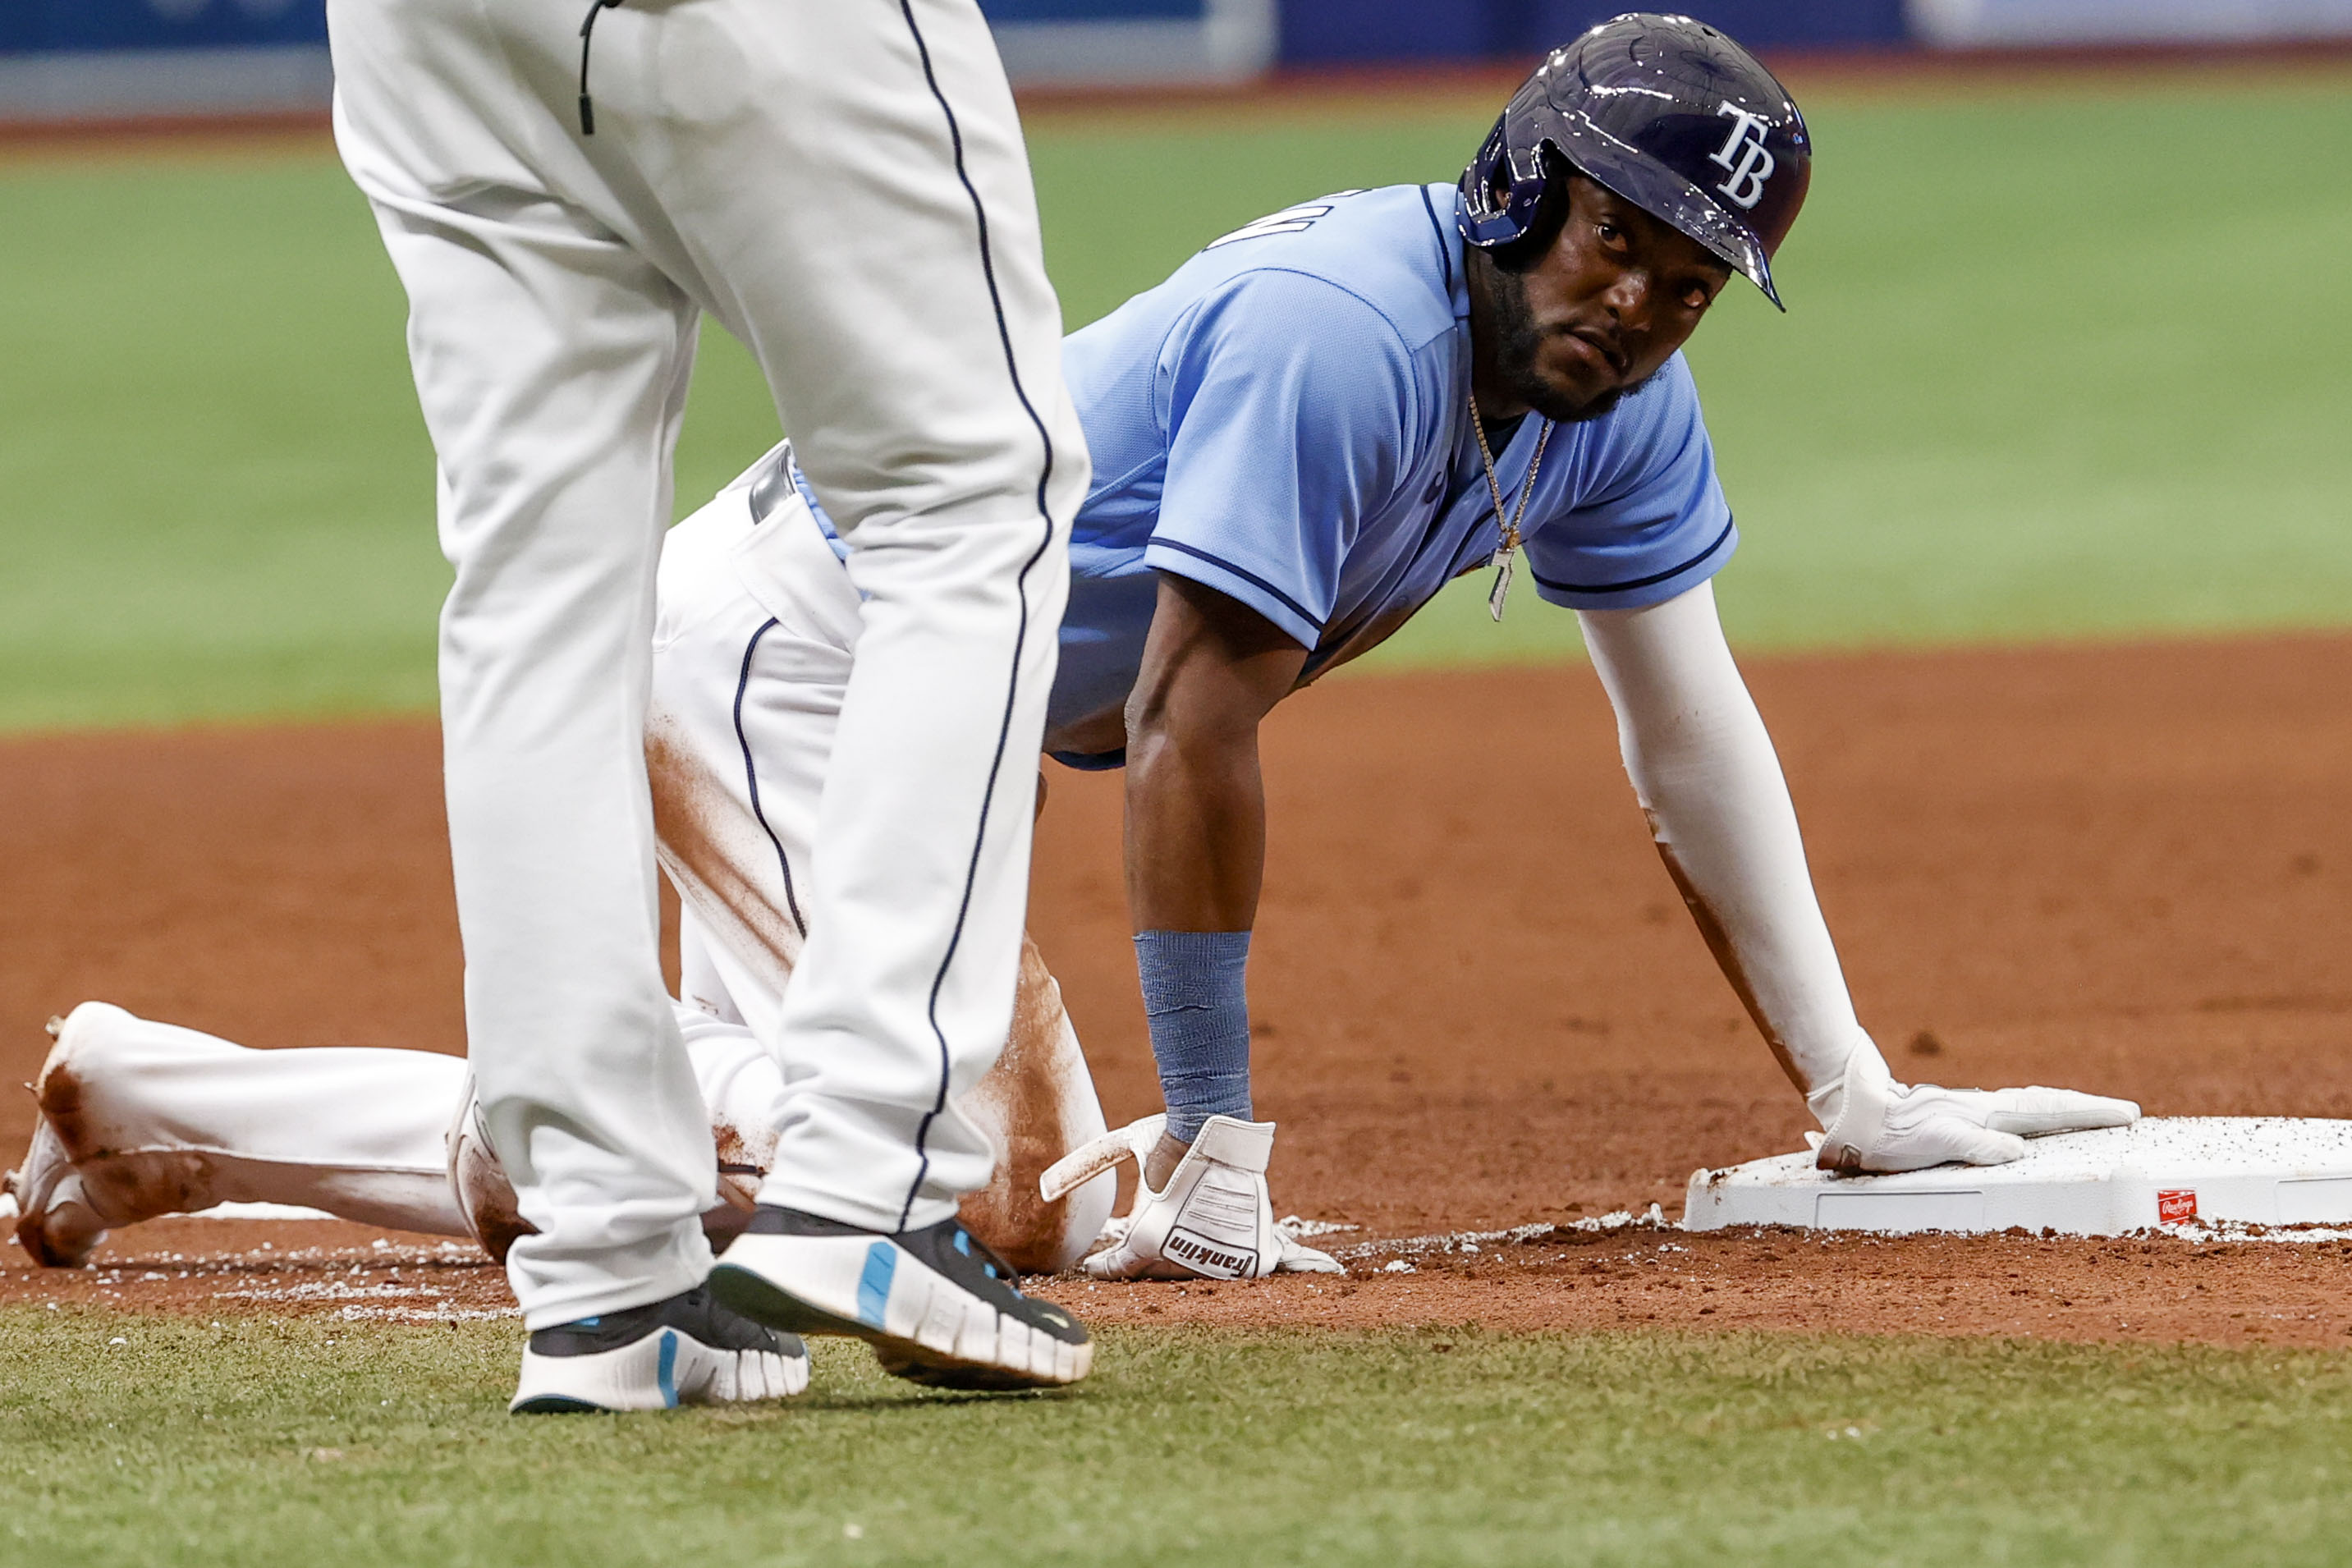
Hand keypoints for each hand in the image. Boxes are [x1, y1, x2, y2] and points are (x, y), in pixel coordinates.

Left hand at [1811, 1055, 2139, 1173]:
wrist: (1856, 1111)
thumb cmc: (1891, 1133)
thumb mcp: (1933, 1143)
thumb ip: (1974, 1145)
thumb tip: (2017, 1150)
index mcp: (1986, 1114)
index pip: (2047, 1111)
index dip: (2087, 1113)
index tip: (2126, 1114)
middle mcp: (1985, 1108)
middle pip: (2045, 1104)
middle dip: (2087, 1109)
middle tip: (2127, 1113)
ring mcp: (1975, 1111)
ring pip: (2030, 1106)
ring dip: (2064, 1109)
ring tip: (2095, 1114)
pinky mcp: (1962, 1117)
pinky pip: (2011, 1114)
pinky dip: (2037, 1114)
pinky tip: (2038, 1122)